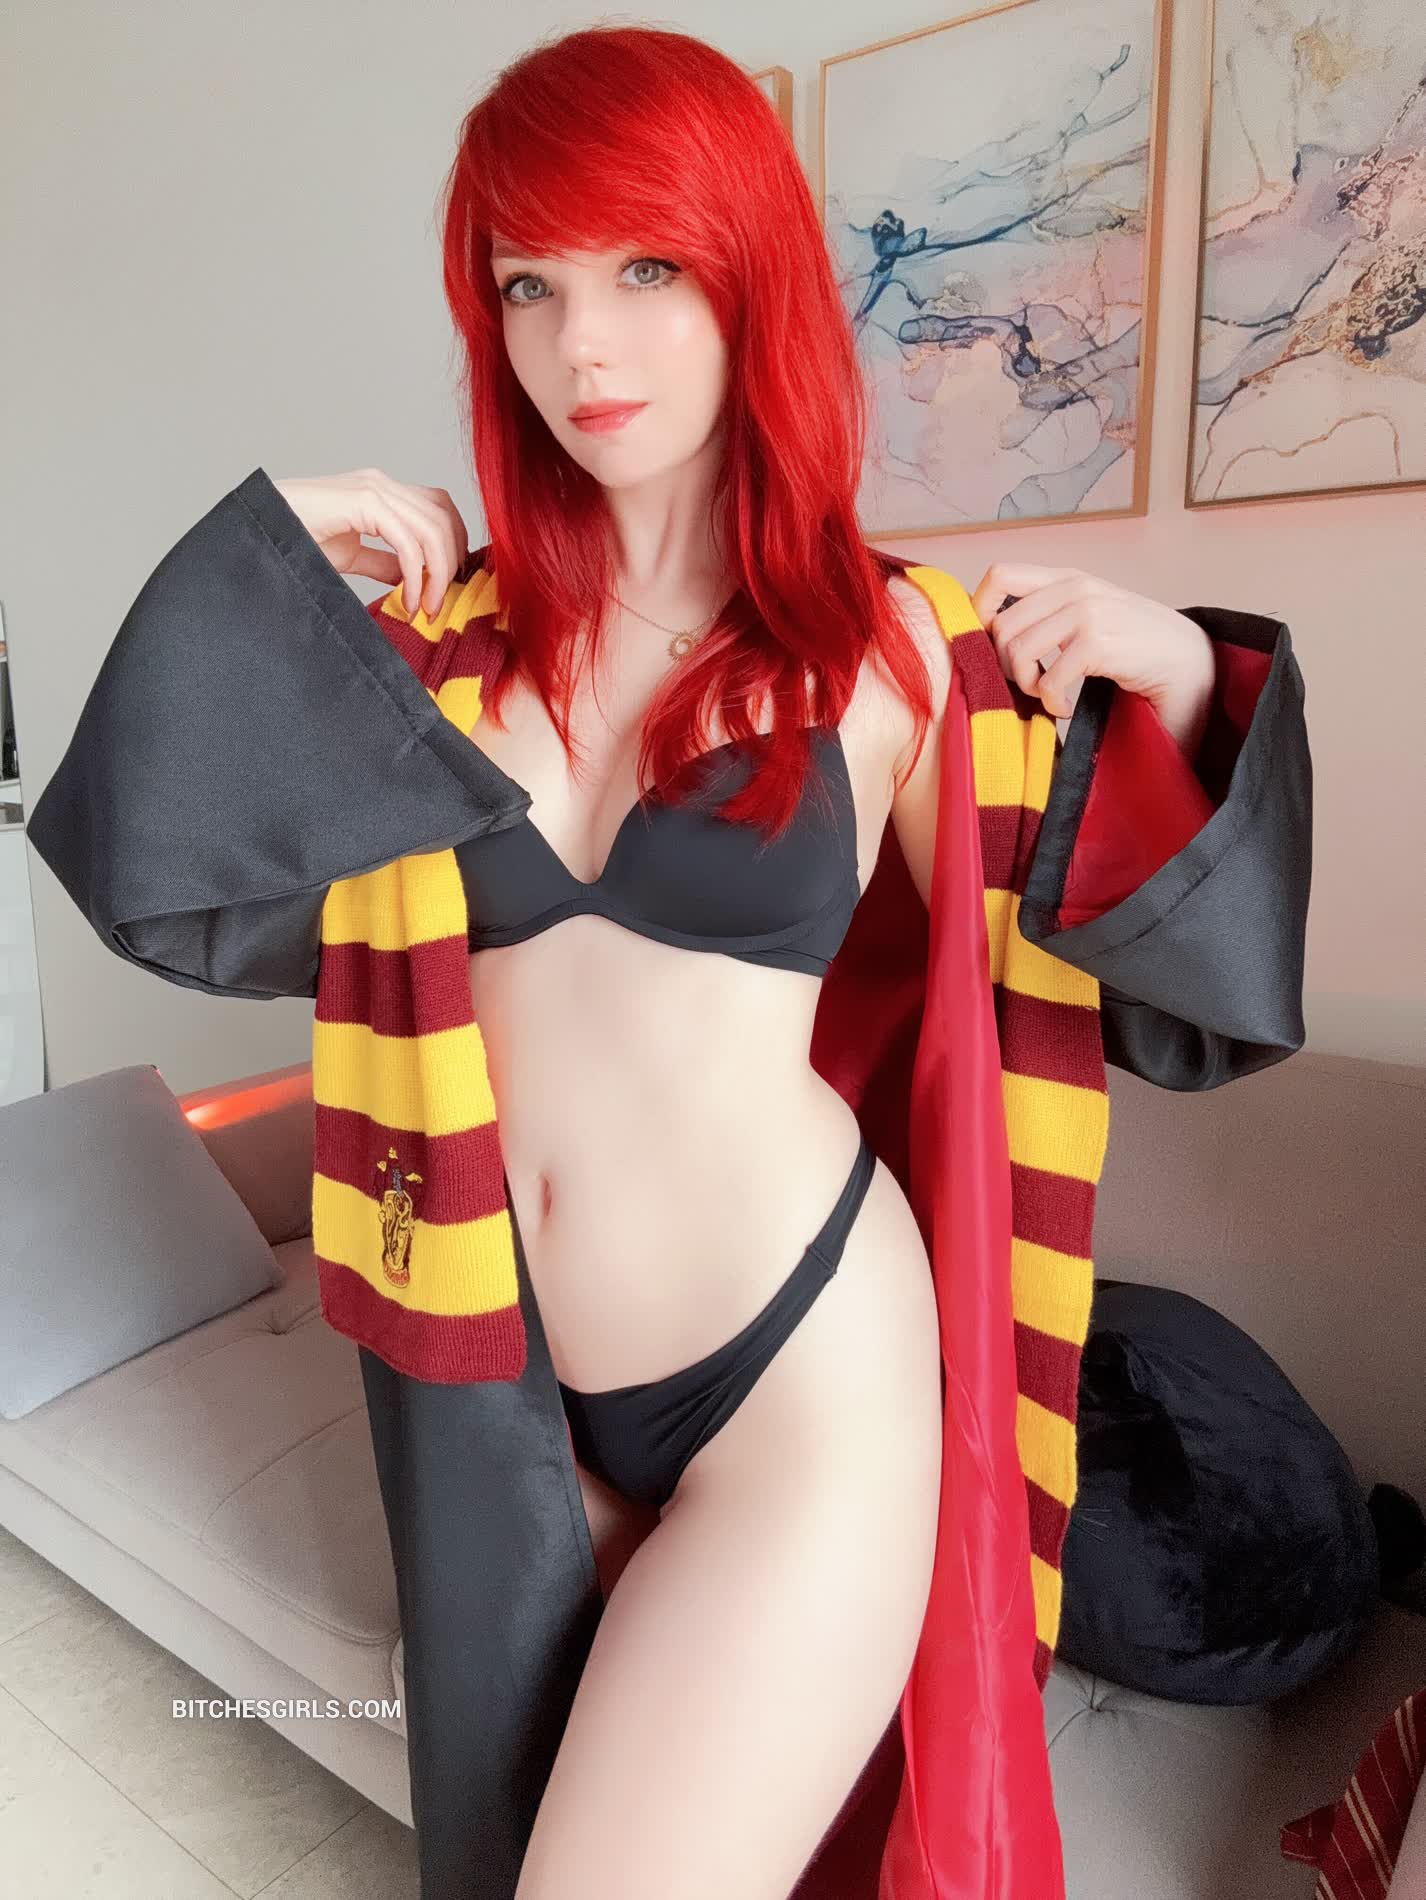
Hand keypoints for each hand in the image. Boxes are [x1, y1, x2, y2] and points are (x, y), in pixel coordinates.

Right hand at [272, 468, 469, 618]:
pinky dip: (415, 575)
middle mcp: (381, 484)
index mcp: (381, 492)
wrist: (258, 530)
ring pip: (433, 527)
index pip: (439, 509)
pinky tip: (408, 601)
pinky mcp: (362, 501)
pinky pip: (407, 541)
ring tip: (426, 607)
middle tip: (439, 604)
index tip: (445, 587)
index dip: (453, 547)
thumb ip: (384, 563)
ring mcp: (372, 488)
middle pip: (444, 516)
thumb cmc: (292, 539)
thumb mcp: (350, 556)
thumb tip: (413, 578)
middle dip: (450, 563)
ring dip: (436, 574)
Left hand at [969, 562, 1216, 753]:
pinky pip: (1048, 679)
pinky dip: (1052, 704)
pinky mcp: (1098, 642)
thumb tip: (990, 637)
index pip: (999, 576)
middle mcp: (1074, 588)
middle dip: (1005, 666)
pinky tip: (1067, 708)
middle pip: (1001, 626)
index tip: (989, 646)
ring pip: (1018, 653)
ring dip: (1029, 687)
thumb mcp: (1086, 618)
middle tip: (1031, 684)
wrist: (1188, 660)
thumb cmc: (1133, 646)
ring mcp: (1087, 612)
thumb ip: (1048, 615)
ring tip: (1051, 697)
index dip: (979, 611)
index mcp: (1067, 579)